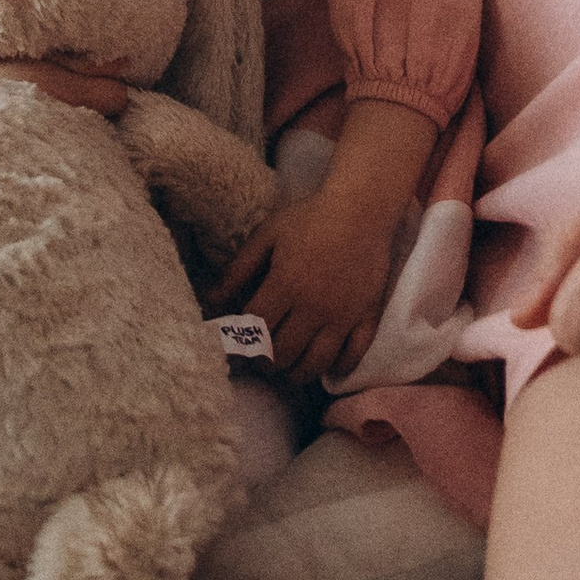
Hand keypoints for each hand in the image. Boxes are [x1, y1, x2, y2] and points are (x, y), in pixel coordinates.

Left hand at [210, 184, 395, 386]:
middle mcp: (313, 307)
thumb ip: (238, 270)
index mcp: (285, 285)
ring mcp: (343, 315)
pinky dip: (338, 367)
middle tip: (262, 359)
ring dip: (296, 373)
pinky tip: (327, 363)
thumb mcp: (268, 235)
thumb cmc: (311, 217)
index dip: (242, 345)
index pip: (256, 331)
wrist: (363, 206)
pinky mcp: (368, 316)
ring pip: (315, 363)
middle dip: (265, 363)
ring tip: (289, 368)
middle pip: (282, 354)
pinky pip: (353, 355)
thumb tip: (212, 301)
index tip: (238, 348)